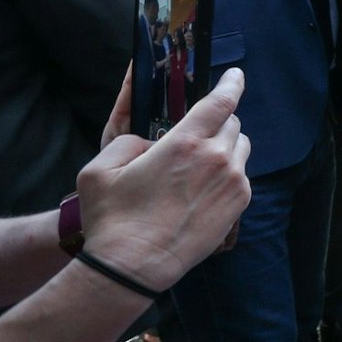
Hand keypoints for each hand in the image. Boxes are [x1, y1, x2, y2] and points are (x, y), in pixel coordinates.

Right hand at [76, 68, 252, 288]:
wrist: (134, 266)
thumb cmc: (112, 219)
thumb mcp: (100, 169)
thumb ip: (128, 142)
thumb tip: (151, 144)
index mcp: (184, 143)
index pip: (220, 102)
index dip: (231, 84)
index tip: (236, 75)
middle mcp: (216, 159)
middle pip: (232, 124)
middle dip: (218, 122)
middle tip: (198, 133)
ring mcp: (233, 183)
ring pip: (240, 149)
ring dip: (225, 147)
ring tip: (199, 164)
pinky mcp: (239, 205)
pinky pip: (241, 177)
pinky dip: (228, 174)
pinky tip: (203, 189)